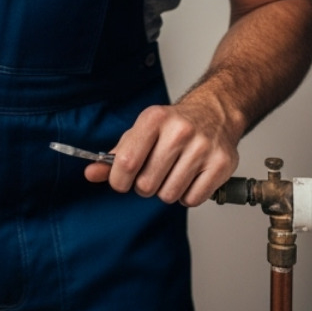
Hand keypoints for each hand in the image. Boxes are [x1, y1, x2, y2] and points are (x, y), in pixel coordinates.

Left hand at [84, 93, 240, 206]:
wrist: (215, 112)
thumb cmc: (174, 126)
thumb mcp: (142, 132)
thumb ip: (115, 155)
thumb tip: (91, 173)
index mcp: (154, 118)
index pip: (126, 163)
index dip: (119, 180)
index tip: (122, 181)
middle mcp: (180, 131)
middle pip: (146, 184)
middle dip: (145, 186)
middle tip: (155, 172)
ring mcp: (203, 147)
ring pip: (169, 195)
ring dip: (167, 191)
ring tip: (174, 173)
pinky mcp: (221, 164)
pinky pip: (192, 200)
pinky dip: (188, 196)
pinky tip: (191, 177)